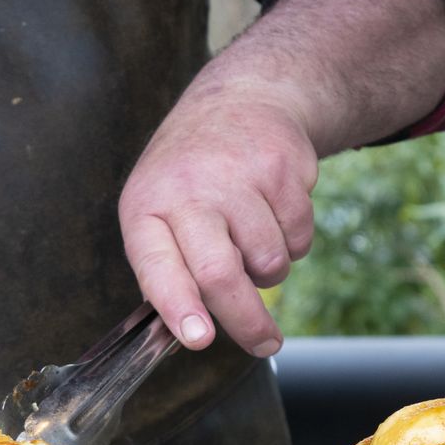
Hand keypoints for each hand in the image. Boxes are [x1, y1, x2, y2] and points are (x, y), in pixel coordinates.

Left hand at [119, 83, 317, 357]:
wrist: (237, 101)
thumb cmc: (189, 176)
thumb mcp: (157, 211)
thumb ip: (167, 269)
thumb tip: (187, 332)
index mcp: (146, 208)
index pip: (157, 265)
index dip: (178, 305)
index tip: (197, 339)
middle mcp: (188, 190)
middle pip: (219, 274)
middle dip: (245, 322)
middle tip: (263, 344)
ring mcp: (237, 176)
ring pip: (269, 262)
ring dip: (269, 273)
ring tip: (253, 245)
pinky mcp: (283, 169)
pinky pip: (299, 238)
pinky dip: (293, 244)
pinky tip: (274, 214)